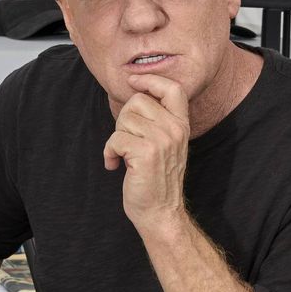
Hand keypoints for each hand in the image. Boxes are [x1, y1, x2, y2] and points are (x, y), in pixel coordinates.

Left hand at [102, 74, 189, 232]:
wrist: (161, 212)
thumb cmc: (157, 180)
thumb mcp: (166, 145)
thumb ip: (158, 121)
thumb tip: (135, 95)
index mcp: (181, 126)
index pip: (172, 89)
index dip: (150, 79)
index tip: (133, 81)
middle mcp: (175, 130)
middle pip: (137, 101)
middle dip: (124, 119)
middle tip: (127, 141)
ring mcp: (162, 141)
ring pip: (124, 119)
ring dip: (116, 138)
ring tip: (123, 156)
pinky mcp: (145, 153)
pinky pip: (115, 139)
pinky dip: (109, 152)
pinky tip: (115, 165)